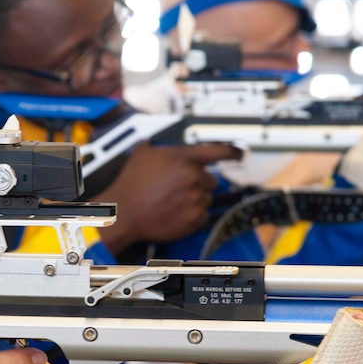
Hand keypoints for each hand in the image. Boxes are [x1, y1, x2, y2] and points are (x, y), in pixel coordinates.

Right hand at [97, 143, 239, 253]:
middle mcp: (194, 178)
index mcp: (185, 159)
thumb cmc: (131, 185)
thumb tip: (169, 144)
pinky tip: (174, 212)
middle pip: (210, 180)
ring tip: (172, 202)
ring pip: (206, 198)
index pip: (219, 151)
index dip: (232, 152)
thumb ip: (164, 146)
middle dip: (197, 183)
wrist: (123, 213)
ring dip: (194, 200)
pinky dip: (191, 215)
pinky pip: (202, 215)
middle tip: (177, 188)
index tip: (239, 154)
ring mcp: (196, 199)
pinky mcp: (194, 219)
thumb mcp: (144, 153)